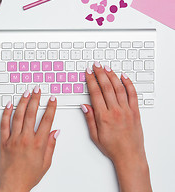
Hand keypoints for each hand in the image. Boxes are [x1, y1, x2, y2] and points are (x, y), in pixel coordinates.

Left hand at [0, 86, 59, 191]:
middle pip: (31, 114)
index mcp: (38, 144)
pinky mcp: (4, 141)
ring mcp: (14, 138)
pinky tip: (9, 104)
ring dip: (23, 102)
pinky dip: (6, 113)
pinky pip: (4, 124)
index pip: (47, 120)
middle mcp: (26, 138)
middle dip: (36, 99)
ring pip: (18, 116)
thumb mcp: (46, 163)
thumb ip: (51, 145)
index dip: (51, 107)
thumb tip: (56, 131)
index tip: (52, 99)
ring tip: (26, 93)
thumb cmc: (29, 175)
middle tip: (38, 89)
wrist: (12, 186)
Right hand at [81, 62, 151, 191]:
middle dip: (100, 73)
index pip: (95, 93)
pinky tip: (124, 77)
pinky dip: (129, 84)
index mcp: (103, 116)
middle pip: (106, 87)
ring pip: (119, 88)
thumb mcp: (95, 136)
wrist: (129, 155)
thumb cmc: (112, 147)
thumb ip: (89, 119)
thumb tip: (85, 105)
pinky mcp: (135, 111)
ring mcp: (126, 110)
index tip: (88, 72)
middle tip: (96, 65)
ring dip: (112, 76)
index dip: (91, 80)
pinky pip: (133, 94)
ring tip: (106, 68)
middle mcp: (115, 111)